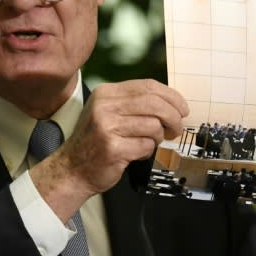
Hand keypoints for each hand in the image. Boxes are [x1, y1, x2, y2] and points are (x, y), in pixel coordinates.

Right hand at [30, 79, 188, 221]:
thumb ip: (135, 103)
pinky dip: (147, 151)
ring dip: (158, 137)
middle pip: (155, 104)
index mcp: (106, 93)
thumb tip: (172, 102)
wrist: (72, 169)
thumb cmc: (96, 141)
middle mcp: (104, 106)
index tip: (182, 108)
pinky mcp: (112, 148)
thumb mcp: (109, 112)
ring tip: (147, 142)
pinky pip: (146, 146)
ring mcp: (107, 127)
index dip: (171, 96)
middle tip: (176, 128)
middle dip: (173, 117)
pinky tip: (136, 153)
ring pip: (153, 126)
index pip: (148, 86)